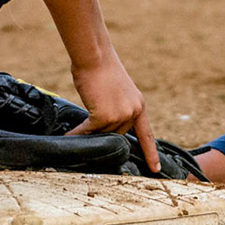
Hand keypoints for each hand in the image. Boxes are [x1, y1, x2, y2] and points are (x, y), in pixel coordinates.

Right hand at [67, 58, 158, 172]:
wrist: (95, 56)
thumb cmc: (101, 69)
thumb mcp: (117, 92)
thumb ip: (117, 109)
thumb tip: (105, 125)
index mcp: (139, 105)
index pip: (146, 134)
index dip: (151, 152)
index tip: (155, 168)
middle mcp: (133, 111)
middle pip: (116, 134)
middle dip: (102, 130)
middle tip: (89, 125)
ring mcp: (120, 115)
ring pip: (102, 133)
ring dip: (88, 132)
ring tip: (75, 131)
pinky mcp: (104, 116)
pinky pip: (89, 131)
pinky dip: (77, 133)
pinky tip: (68, 136)